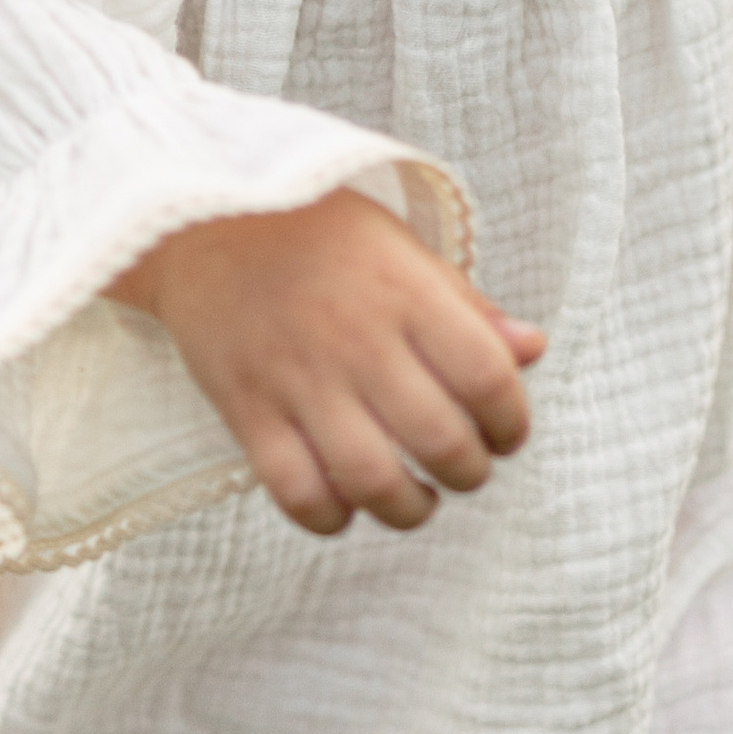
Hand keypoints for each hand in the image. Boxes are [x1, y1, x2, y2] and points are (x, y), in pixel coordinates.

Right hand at [108, 188, 545, 537]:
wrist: (200, 216)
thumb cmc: (315, 229)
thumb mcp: (401, 246)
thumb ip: (465, 305)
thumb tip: (532, 350)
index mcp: (404, 290)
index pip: (487, 376)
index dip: (512, 420)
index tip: (507, 432)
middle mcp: (356, 337)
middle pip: (439, 439)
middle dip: (470, 472)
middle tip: (467, 467)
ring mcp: (298, 378)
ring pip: (371, 480)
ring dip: (409, 509)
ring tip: (417, 499)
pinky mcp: (247, 409)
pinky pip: (296, 492)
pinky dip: (330, 516)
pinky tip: (346, 503)